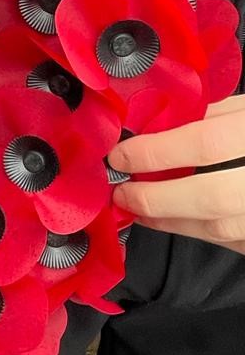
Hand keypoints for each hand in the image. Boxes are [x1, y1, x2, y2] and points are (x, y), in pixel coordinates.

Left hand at [110, 97, 244, 252]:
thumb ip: (211, 112)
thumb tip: (154, 125)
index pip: (206, 145)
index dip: (157, 153)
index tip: (120, 155)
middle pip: (211, 199)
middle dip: (157, 199)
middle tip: (122, 193)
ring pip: (221, 229)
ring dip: (171, 221)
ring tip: (137, 209)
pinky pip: (234, 242)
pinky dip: (199, 232)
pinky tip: (173, 221)